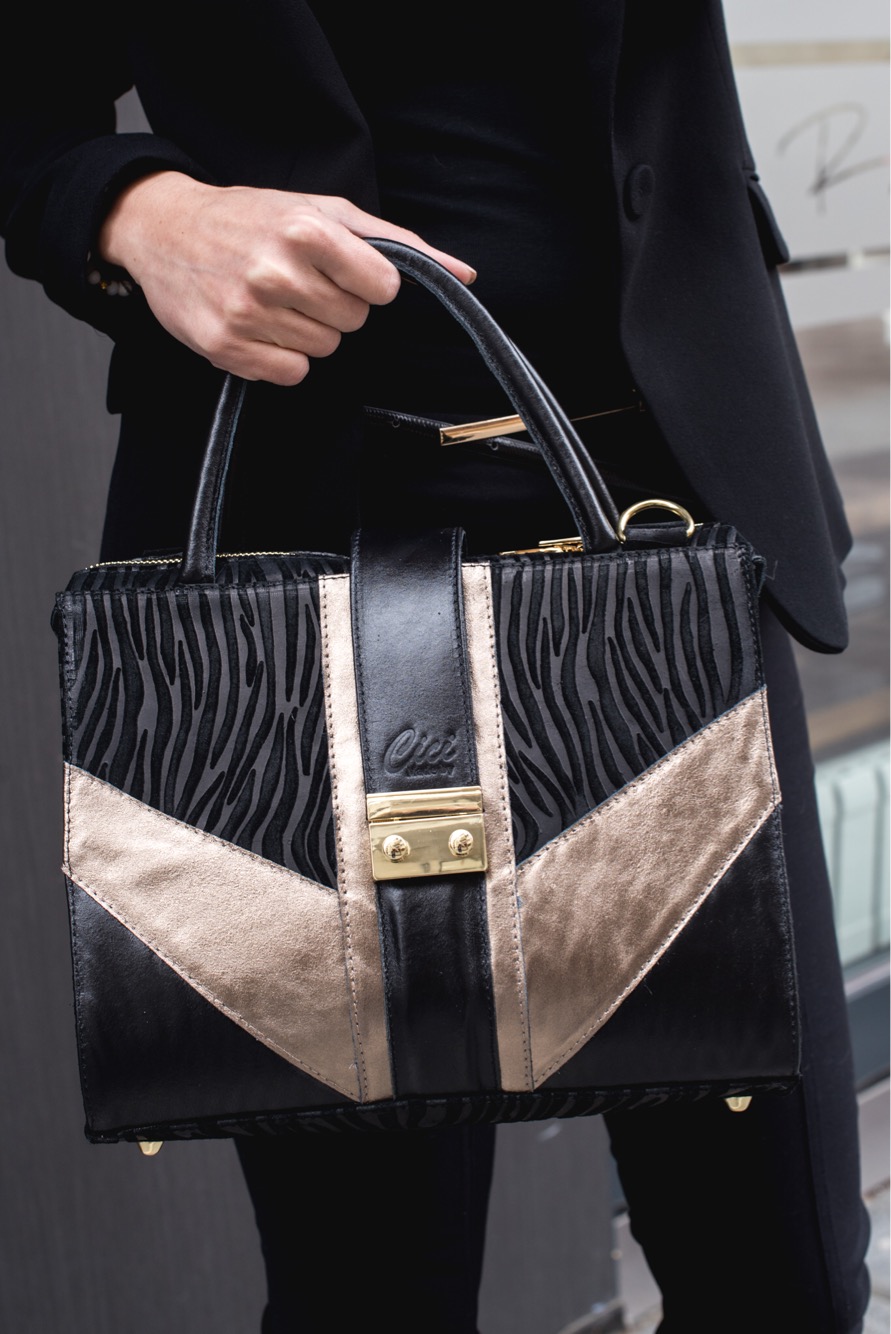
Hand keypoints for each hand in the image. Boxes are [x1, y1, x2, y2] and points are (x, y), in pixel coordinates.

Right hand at [98, 172, 476, 383]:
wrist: (163, 229)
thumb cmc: (251, 217)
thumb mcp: (324, 210)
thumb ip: (397, 244)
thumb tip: (464, 274)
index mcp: (305, 230)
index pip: (383, 288)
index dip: (368, 283)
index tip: (344, 270)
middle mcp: (275, 272)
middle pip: (353, 322)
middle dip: (334, 303)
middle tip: (297, 279)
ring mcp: (248, 313)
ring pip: (324, 349)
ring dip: (306, 329)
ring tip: (272, 298)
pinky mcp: (227, 347)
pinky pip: (291, 373)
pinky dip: (280, 355)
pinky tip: (257, 325)